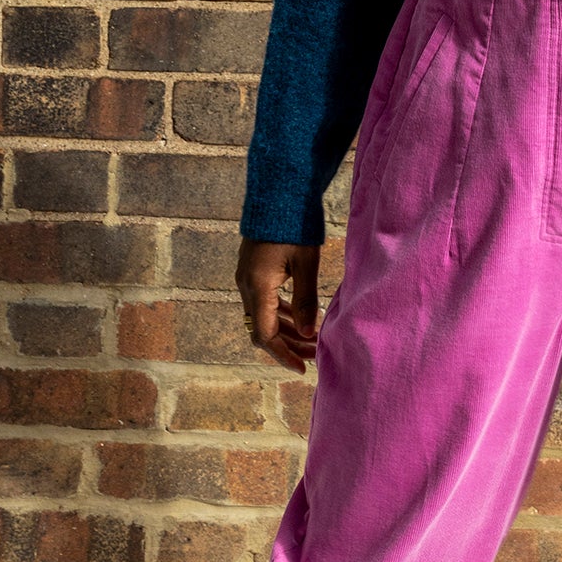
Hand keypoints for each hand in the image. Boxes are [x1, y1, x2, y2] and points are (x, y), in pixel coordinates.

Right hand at [237, 239, 320, 373]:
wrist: (278, 194)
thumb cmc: (295, 227)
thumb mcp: (306, 265)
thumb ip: (306, 301)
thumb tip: (310, 334)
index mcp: (257, 287)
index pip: (265, 334)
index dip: (283, 354)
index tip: (303, 368)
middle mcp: (246, 286)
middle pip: (263, 329)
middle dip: (289, 345)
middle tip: (315, 355)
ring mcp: (247, 278)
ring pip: (263, 316)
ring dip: (286, 330)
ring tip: (312, 340)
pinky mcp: (253, 271)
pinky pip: (264, 302)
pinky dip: (281, 314)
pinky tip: (300, 319)